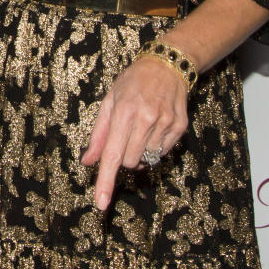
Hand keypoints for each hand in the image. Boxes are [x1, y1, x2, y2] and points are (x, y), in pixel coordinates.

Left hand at [81, 57, 188, 210]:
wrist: (166, 65)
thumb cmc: (132, 82)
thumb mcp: (109, 101)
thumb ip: (98, 134)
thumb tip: (88, 162)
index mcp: (124, 112)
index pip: (112, 155)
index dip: (106, 181)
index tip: (101, 203)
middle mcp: (146, 119)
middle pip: (129, 162)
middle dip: (122, 157)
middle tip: (124, 136)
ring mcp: (165, 124)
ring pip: (146, 160)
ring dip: (139, 152)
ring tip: (140, 129)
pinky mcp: (180, 127)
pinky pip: (162, 153)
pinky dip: (154, 148)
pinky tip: (154, 127)